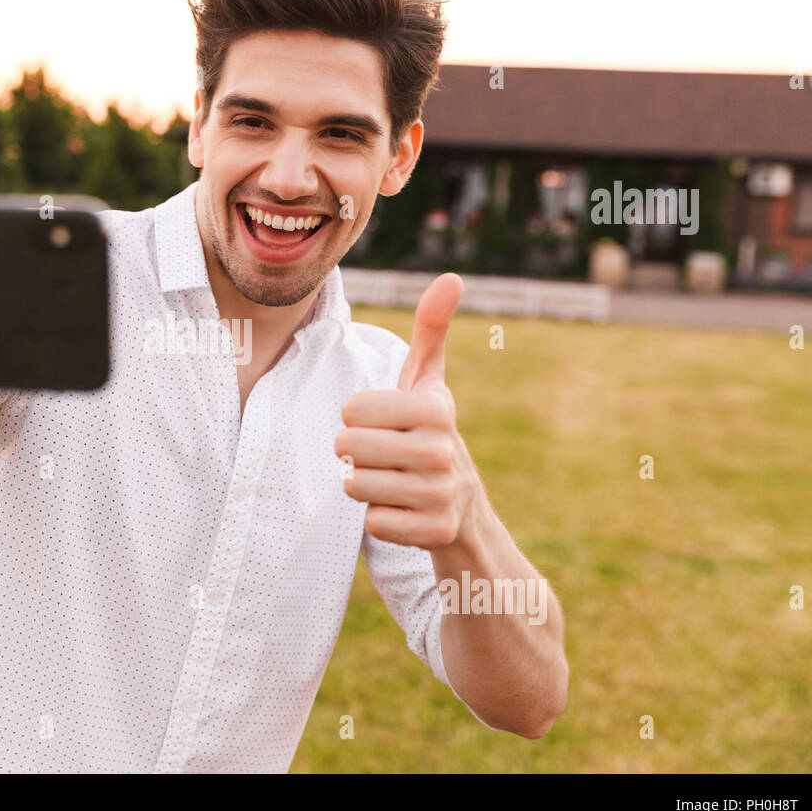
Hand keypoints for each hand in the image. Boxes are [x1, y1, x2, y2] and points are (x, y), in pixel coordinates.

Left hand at [335, 273, 481, 548]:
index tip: (386, 424)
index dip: (357, 419)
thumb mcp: (429, 383)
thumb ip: (431, 330)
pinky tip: (405, 511)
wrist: (465, 509)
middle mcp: (442, 450)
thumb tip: (452, 277)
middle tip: (386, 456)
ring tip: (394, 481)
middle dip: (355, 454)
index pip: (351, 410)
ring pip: (354, 486)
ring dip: (365, 486)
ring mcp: (441, 495)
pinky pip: (372, 523)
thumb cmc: (428, 434)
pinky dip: (380, 520)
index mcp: (436, 407)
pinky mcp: (434, 533)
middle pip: (346, 448)